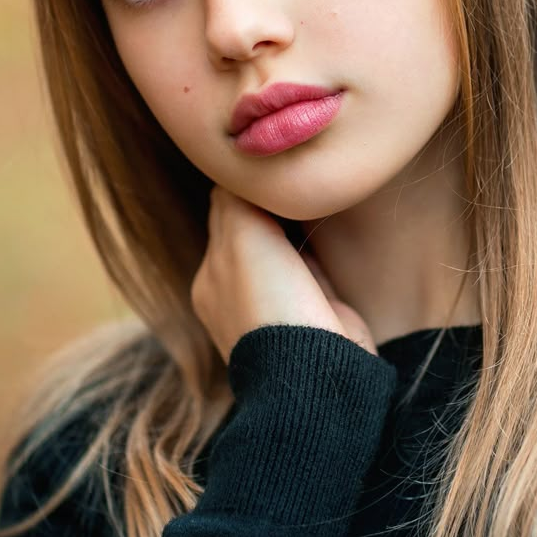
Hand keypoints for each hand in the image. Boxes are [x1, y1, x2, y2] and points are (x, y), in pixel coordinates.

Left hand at [191, 186, 378, 362]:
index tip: (265, 168)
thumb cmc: (268, 301)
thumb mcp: (240, 238)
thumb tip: (238, 176)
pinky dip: (316, 249)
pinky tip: (326, 229)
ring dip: (293, 228)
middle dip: (267, 208)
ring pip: (283, 248)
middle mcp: (238, 293)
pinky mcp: (317, 310)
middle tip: (290, 176)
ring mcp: (278, 303)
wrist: (314, 368)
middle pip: (251, 230)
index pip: (221, 216)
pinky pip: (313, 267)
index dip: (242, 190)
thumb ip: (235, 202)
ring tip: (307, 198)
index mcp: (211, 278)